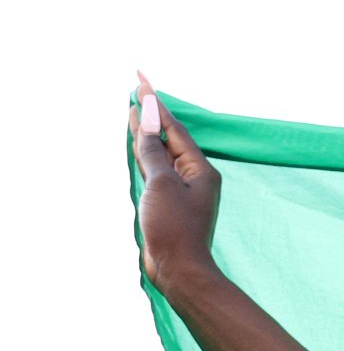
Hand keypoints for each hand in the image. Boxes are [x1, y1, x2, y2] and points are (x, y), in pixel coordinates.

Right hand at [130, 72, 221, 294]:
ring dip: (148, 130)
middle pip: (169, 136)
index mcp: (200, 169)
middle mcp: (194, 176)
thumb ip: (153, 151)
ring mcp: (182, 190)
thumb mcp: (161, 183)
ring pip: (161, 152)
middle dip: (153, 112)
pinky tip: (139, 143)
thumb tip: (147, 119)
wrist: (179, 271)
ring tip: (136, 108)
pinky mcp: (169, 203)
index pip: (174, 127)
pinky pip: (156, 169)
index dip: (156, 102)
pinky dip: (146, 153)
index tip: (141, 80)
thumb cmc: (174, 228)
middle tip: (138, 86)